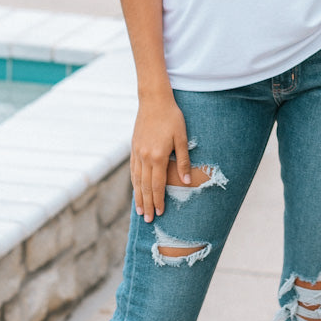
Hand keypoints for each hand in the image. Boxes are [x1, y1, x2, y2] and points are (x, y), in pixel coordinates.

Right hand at [131, 96, 189, 222]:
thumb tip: (187, 182)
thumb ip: (184, 161)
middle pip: (145, 186)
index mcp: (158, 156)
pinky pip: (133, 170)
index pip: (157, 185)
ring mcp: (137, 153)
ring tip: (140, 210)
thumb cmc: (172, 118)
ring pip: (136, 180)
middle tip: (148, 219)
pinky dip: (134, 183)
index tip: (160, 213)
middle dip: (147, 204)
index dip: (158, 200)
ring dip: (138, 196)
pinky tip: (136, 189)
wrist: (154, 100)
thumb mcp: (182, 138)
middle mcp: (144, 157)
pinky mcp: (134, 147)